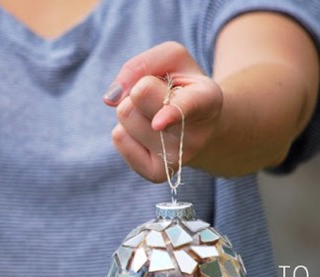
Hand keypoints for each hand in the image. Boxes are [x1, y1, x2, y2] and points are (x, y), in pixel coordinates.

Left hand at [103, 41, 222, 182]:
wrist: (200, 126)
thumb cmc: (183, 88)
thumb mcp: (174, 60)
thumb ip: (143, 64)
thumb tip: (112, 98)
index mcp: (207, 100)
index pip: (188, 105)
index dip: (172, 112)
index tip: (159, 123)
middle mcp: (195, 134)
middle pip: (139, 96)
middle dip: (140, 88)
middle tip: (161, 96)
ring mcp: (177, 158)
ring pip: (125, 115)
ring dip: (133, 109)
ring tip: (155, 115)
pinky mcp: (157, 173)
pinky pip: (119, 138)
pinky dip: (125, 129)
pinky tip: (147, 133)